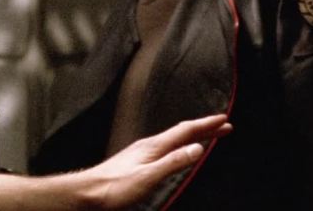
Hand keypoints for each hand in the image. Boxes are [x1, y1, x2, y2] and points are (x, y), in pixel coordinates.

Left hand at [78, 114, 230, 208]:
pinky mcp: (137, 162)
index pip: (185, 131)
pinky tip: (176, 152)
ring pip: (174, 140)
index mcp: (154, 146)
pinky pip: (166, 148)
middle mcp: (149, 145)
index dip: (206, 125)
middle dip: (204, 129)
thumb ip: (172, 163)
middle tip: (224, 126)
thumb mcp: (147, 177)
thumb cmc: (114, 188)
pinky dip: (179, 146)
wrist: (88, 192)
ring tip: (206, 136)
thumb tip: (198, 148)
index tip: (225, 120)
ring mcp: (142, 152)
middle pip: (181, 133)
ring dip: (193, 137)